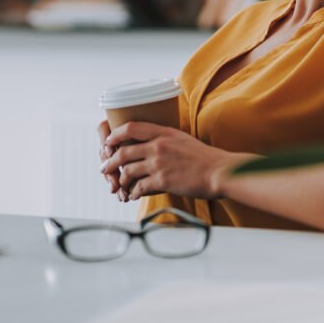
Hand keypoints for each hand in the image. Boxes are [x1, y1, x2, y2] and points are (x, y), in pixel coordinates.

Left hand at [99, 121, 236, 200]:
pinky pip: (139, 187)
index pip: (131, 127)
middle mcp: (159, 146)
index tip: (108, 142)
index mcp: (164, 132)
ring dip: (121, 179)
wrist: (219, 171)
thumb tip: (151, 142)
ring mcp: (160, 163)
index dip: (115, 135)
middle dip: (110, 161)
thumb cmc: (205, 157)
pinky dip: (133, 192)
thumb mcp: (183, 138)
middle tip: (104, 167)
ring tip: (120, 184)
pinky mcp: (163, 181)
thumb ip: (166, 138)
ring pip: (129, 171)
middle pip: (124, 151)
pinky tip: (133, 195)